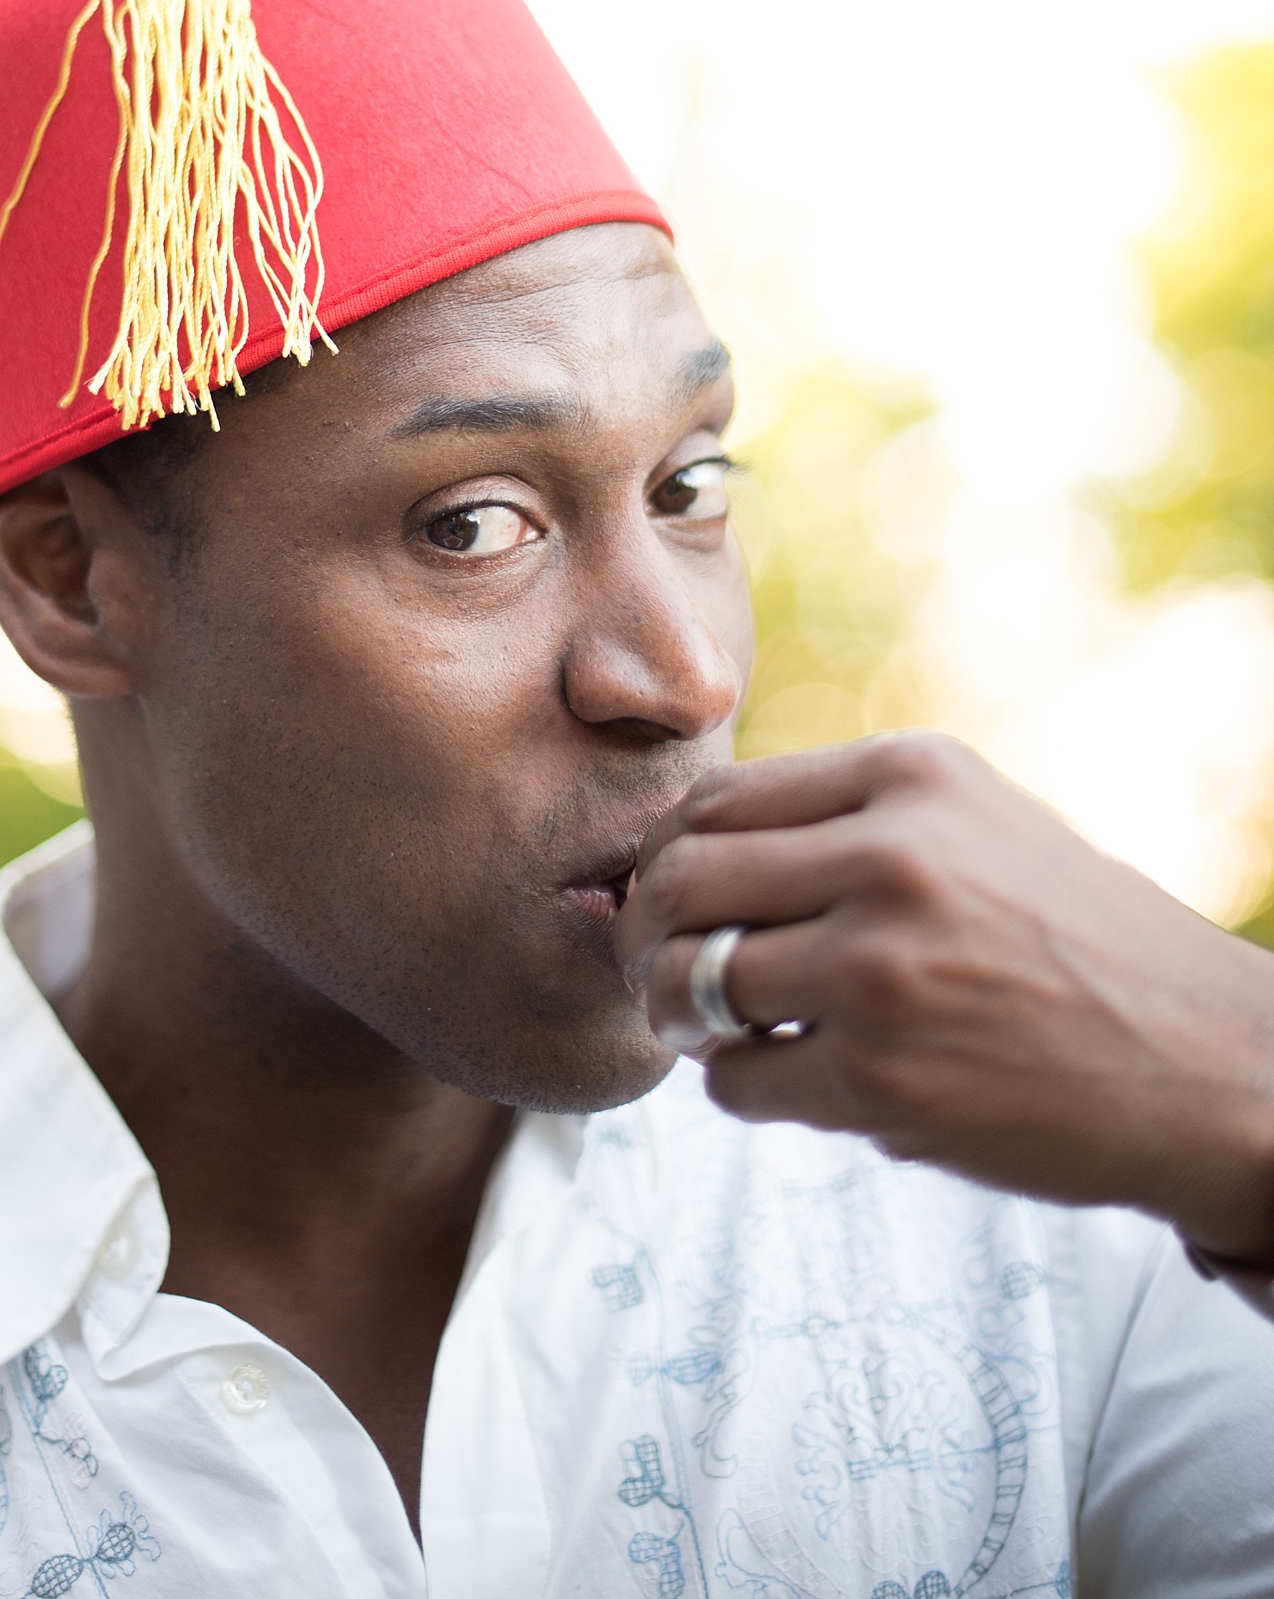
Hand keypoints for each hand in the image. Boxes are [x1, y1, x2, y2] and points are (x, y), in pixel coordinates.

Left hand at [615, 733, 1273, 1265]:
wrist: (1209, 1066)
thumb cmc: (1079, 944)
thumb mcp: (978, 827)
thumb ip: (851, 818)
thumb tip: (689, 845)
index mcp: (910, 775)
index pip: (717, 796)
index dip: (669, 854)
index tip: (671, 897)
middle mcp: (889, 855)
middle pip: (682, 879)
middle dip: (648, 931)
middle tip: (659, 967)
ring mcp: (879, 967)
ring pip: (692, 979)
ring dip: (679, 1012)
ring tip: (710, 1026)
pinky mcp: (878, 1077)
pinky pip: (735, 1077)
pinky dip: (738, 1082)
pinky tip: (787, 1077)